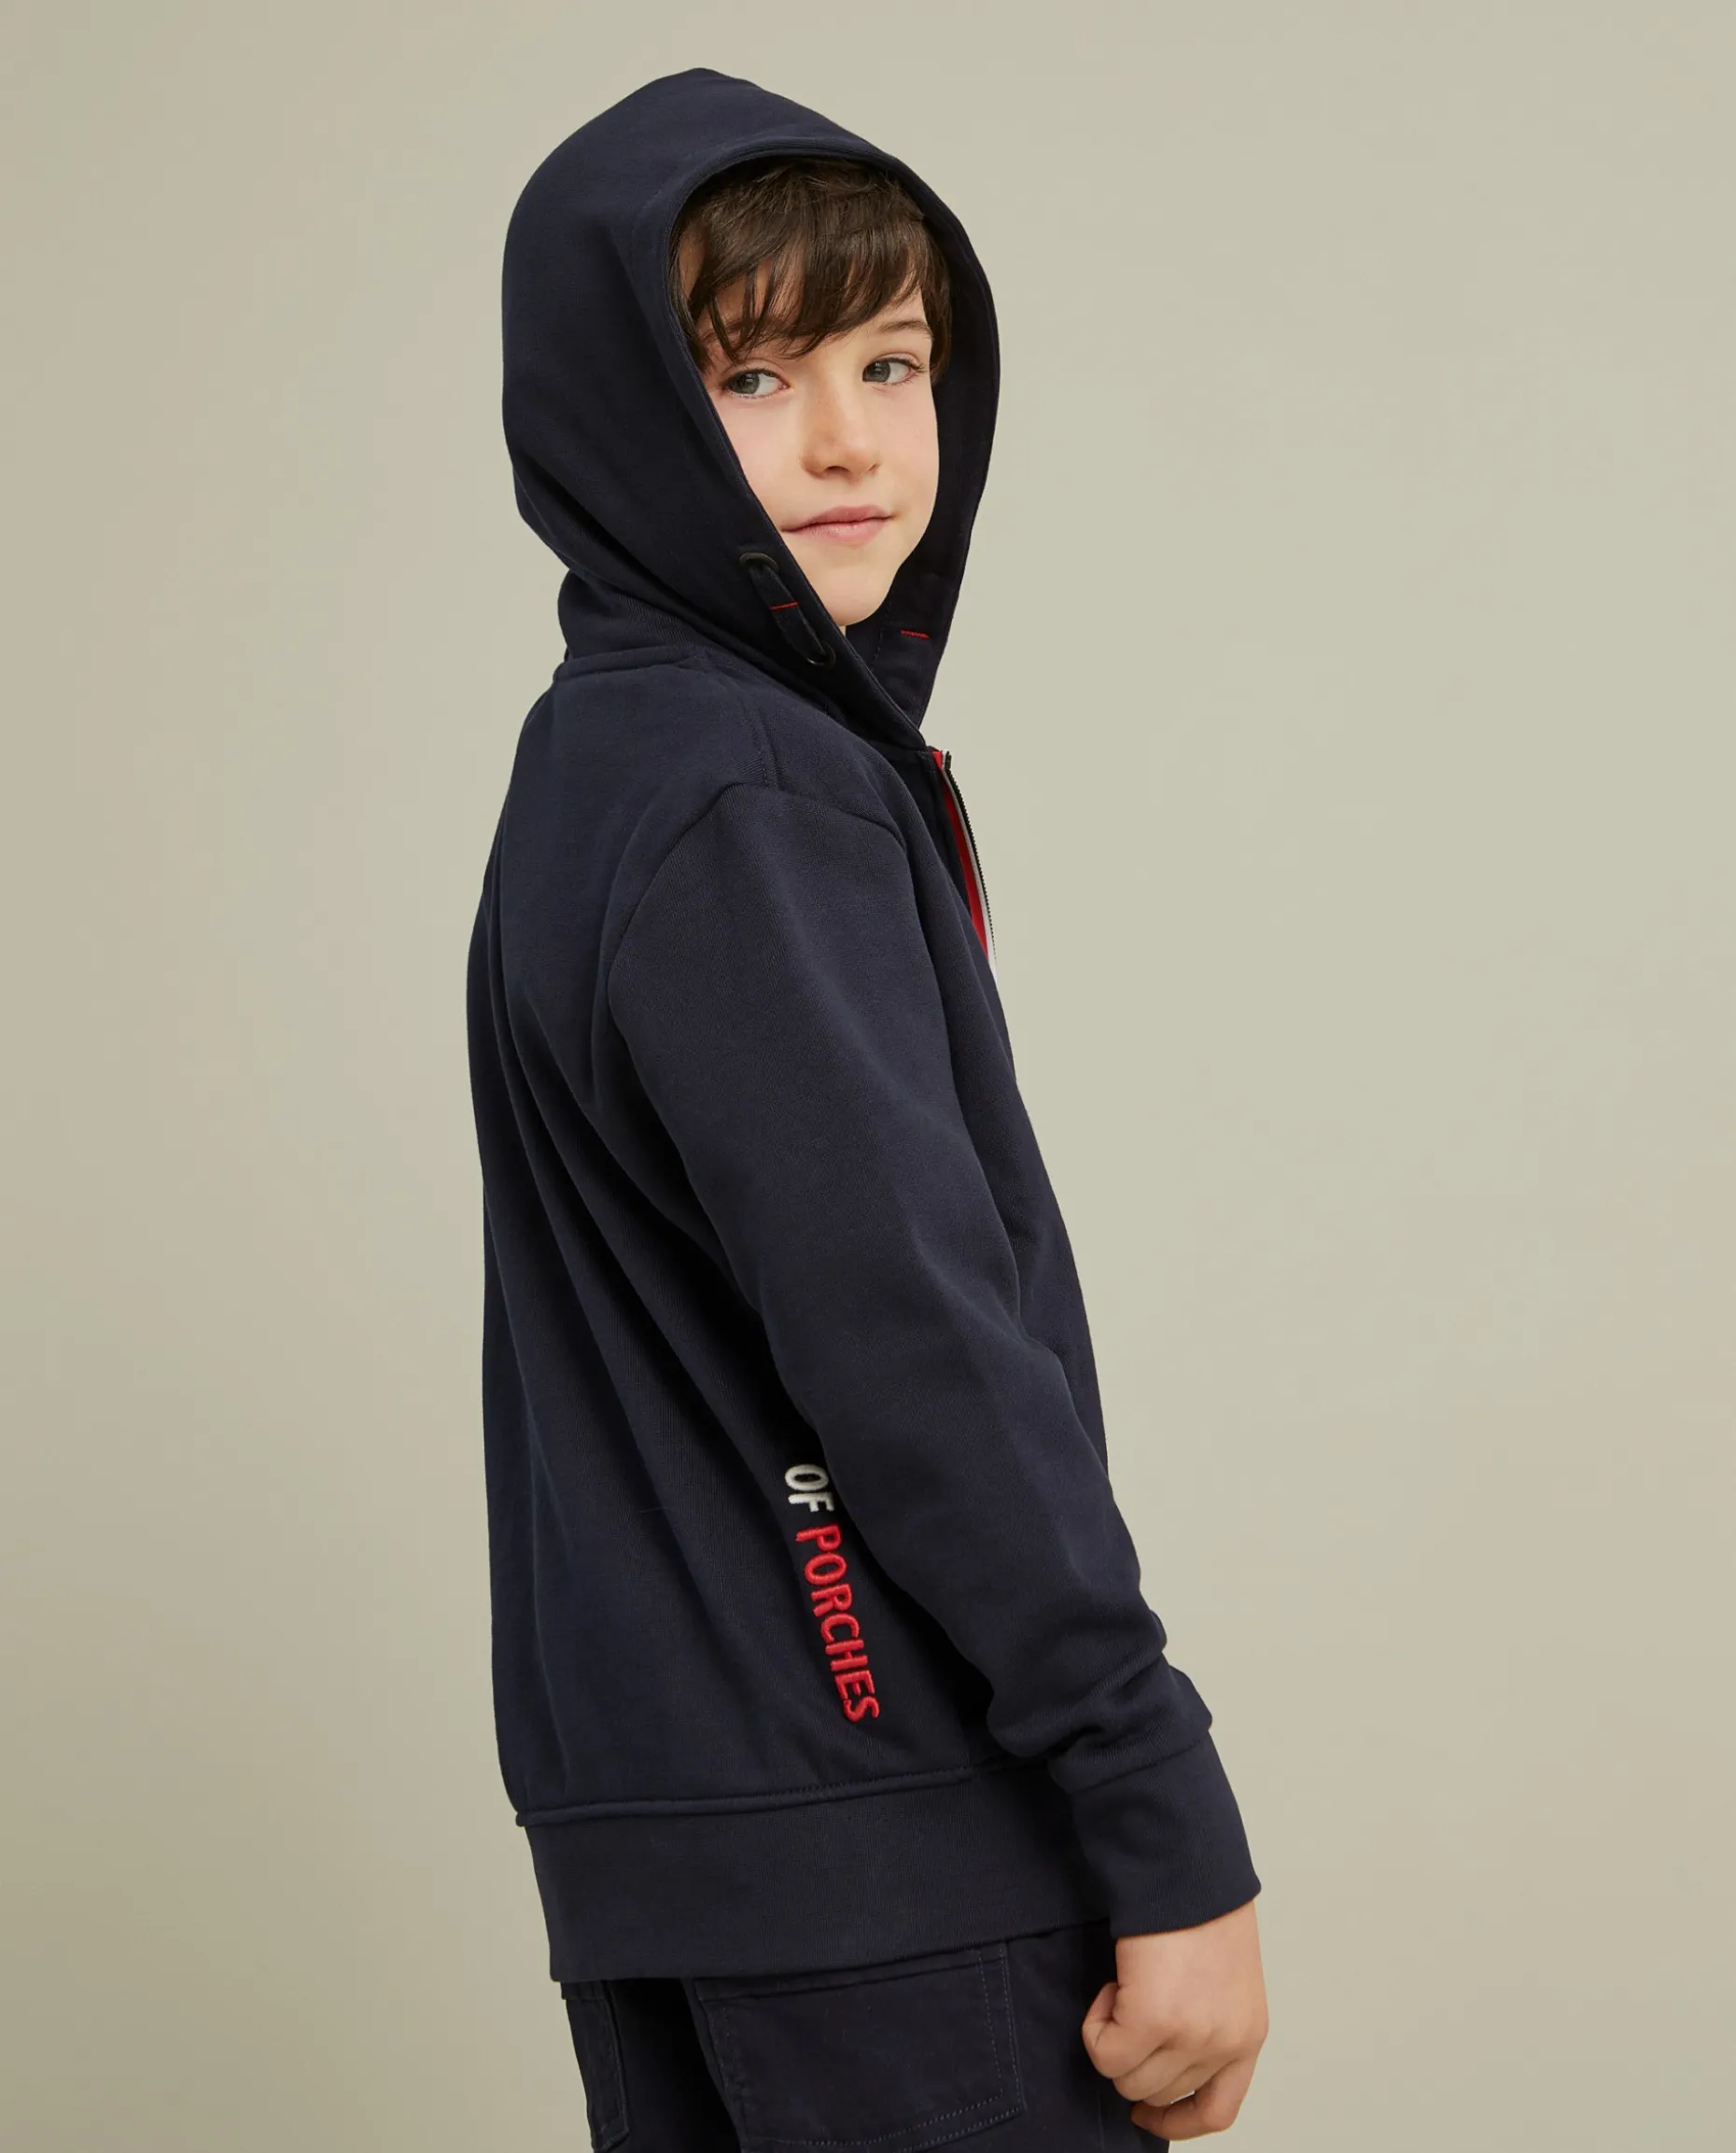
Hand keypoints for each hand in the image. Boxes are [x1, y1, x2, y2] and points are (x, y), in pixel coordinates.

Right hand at [1079, 1897, 1267, 2138]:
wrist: (1185, 1860)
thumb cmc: (1199, 1905)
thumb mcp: (1223, 1978)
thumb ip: (1205, 2022)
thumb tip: (1159, 2058)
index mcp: (1247, 2035)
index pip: (1217, 2111)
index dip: (1175, 2121)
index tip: (1146, 2113)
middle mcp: (1225, 2043)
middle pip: (1158, 2093)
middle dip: (1133, 2056)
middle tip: (1130, 2003)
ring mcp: (1191, 2035)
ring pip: (1127, 2078)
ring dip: (1113, 2037)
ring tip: (1125, 1986)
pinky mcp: (1153, 2018)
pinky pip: (1104, 2051)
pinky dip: (1095, 2023)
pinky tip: (1113, 1984)